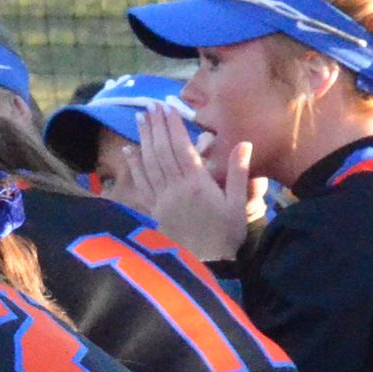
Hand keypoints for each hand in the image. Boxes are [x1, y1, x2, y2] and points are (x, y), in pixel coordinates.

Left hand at [128, 106, 257, 264]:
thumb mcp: (239, 205)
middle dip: (156, 126)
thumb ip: (239, 173)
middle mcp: (176, 188)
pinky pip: (142, 184)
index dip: (173, 126)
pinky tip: (129, 151)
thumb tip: (244, 142)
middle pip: (161, 151)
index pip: (182, 148)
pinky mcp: (155, 210)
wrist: (208, 265)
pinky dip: (134, 165)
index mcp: (197, 184)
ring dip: (144, 139)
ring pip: (149, 163)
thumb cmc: (227, 235)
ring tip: (140, 119)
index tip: (168, 107)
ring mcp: (163, 199)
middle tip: (151, 105)